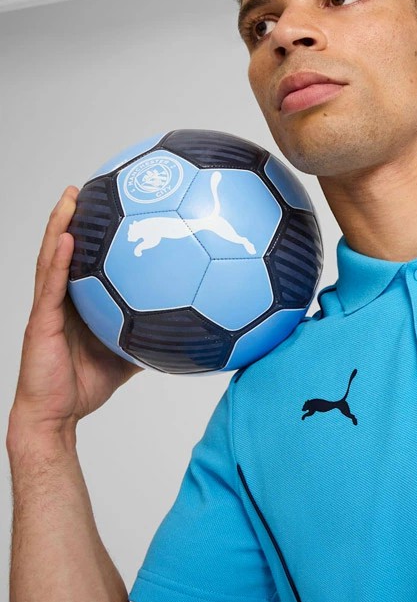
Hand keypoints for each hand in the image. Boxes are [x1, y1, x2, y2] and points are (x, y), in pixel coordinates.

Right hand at [11, 186, 142, 436]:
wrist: (58, 414)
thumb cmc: (88, 384)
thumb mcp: (130, 353)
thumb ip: (152, 334)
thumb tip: (189, 326)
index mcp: (80, 302)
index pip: (86, 261)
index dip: (92, 232)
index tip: (107, 204)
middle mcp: (62, 298)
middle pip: (66, 250)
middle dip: (73, 217)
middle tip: (85, 187)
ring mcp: (49, 307)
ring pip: (53, 258)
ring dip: (60, 225)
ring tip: (71, 197)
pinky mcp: (42, 320)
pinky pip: (51, 285)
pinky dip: (59, 259)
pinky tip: (68, 237)